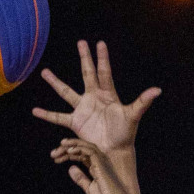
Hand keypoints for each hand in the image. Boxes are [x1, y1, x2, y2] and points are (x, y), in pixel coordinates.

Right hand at [35, 40, 159, 152]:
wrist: (115, 151)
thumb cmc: (125, 134)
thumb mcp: (133, 116)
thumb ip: (142, 102)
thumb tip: (157, 90)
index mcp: (108, 94)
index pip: (104, 72)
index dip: (102, 58)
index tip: (99, 43)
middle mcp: (94, 98)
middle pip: (87, 73)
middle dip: (84, 58)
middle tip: (81, 42)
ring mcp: (83, 109)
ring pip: (66, 92)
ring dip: (55, 82)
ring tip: (44, 71)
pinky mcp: (75, 122)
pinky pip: (58, 117)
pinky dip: (47, 115)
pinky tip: (35, 111)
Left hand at [52, 138, 139, 193]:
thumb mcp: (89, 188)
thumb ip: (81, 178)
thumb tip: (71, 168)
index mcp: (96, 168)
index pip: (82, 155)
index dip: (70, 153)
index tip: (56, 157)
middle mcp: (99, 163)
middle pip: (83, 148)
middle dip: (69, 147)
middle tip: (55, 149)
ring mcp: (102, 163)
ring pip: (87, 146)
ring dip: (74, 144)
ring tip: (62, 144)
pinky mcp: (102, 166)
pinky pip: (91, 152)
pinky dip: (80, 148)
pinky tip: (69, 150)